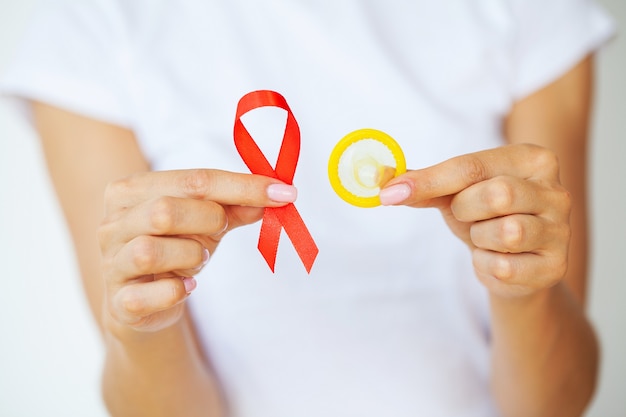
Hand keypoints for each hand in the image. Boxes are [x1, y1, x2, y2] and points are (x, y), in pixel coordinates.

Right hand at [98, 169, 296, 334]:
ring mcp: (111, 263)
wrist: (143, 304)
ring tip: (197, 261)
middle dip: (209, 221)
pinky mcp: (118, 302)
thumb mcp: (206, 222)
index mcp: (131, 190)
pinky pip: (148, 295)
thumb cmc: (175, 250)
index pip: (194, 180)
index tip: (284, 193)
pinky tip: (186, 287)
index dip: (243, 187)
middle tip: (220, 231)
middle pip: (166, 211)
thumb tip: (278, 195)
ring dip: (191, 257)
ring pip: (151, 252)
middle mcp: (113, 223)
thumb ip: (236, 206)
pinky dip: (177, 292)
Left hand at [379, 144, 570, 298]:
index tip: (390, 193)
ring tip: (486, 239)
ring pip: (505, 232)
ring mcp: (561, 230)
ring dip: (480, 240)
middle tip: (467, 217)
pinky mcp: (555, 267)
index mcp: (533, 159)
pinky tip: (497, 261)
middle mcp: (556, 191)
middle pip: (495, 195)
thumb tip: (382, 179)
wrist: (514, 264)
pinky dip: (488, 266)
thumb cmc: (483, 218)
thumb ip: (422, 184)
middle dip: (466, 211)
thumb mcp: (454, 194)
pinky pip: (505, 268)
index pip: (473, 166)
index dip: (428, 181)